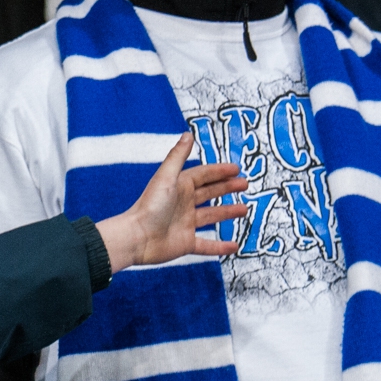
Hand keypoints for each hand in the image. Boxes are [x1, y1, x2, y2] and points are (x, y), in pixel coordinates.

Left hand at [95, 133, 249, 273]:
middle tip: (244, 184)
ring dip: (227, 213)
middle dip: (226, 188)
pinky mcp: (185, 243)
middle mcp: (183, 205)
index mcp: (179, 187)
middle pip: (209, 194)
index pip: (203, 176)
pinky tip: (234, 246)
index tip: (236, 168)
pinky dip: (220, 246)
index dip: (219, 171)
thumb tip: (187, 134)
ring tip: (244, 209)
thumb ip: (177, 156)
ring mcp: (185, 224)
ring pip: (211, 217)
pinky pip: (207, 245)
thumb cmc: (149, 206)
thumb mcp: (166, 177)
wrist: (136, 237)